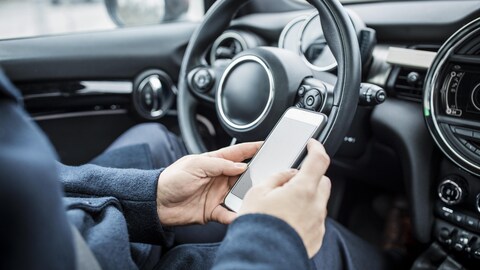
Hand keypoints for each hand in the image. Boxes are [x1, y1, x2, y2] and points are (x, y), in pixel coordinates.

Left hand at [156, 142, 261, 225]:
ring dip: (247, 196)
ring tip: (256, 196)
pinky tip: (240, 215)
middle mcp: (219, 178)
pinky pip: (228, 213)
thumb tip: (241, 166)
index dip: (252, 148)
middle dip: (256, 175)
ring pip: (240, 194)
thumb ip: (219, 165)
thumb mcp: (195, 165)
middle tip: (267, 175)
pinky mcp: (213, 211)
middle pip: (243, 175)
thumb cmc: (171, 179)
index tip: (266, 145)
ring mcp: (217, 194)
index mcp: (214, 162)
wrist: (157, 203)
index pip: (237, 153)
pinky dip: (235, 215)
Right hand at [239, 139, 330, 257]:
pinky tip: (288, 220)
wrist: (262, 256)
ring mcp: (318, 222)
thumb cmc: (257, 226)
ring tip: (285, 206)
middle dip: (310, 177)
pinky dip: (306, 215)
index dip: (317, 147)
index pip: (319, 159)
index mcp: (303, 189)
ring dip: (307, 197)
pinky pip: (316, 219)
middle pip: (322, 180)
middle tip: (291, 182)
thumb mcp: (257, 192)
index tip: (312, 145)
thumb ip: (276, 177)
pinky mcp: (317, 237)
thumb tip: (287, 173)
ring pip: (319, 201)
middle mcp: (316, 205)